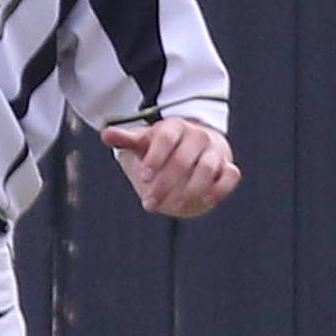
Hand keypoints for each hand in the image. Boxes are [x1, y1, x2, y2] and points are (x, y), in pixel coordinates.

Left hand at [100, 118, 240, 219]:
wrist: (194, 147)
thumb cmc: (163, 147)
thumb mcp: (144, 142)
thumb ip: (126, 139)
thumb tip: (105, 134)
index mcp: (175, 127)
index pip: (166, 138)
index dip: (155, 157)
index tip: (143, 177)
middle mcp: (198, 136)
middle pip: (184, 159)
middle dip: (165, 184)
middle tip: (149, 204)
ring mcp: (215, 151)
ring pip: (208, 168)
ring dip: (190, 190)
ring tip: (172, 208)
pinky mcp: (228, 167)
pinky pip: (231, 176)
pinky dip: (220, 189)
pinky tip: (204, 201)